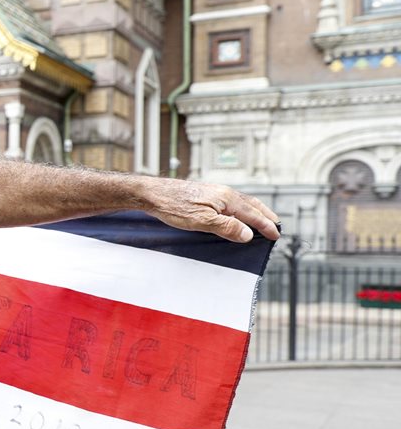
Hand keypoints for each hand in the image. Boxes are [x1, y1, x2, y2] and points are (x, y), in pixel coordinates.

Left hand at [145, 179, 280, 242]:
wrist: (153, 194)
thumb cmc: (174, 206)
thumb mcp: (201, 221)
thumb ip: (226, 227)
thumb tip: (248, 234)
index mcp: (227, 198)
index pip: (253, 214)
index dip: (265, 225)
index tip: (275, 235)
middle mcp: (224, 192)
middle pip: (251, 204)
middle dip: (265, 215)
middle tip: (276, 226)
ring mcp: (215, 192)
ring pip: (241, 202)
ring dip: (254, 211)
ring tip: (261, 220)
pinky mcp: (205, 194)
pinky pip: (230, 203)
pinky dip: (240, 209)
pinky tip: (235, 215)